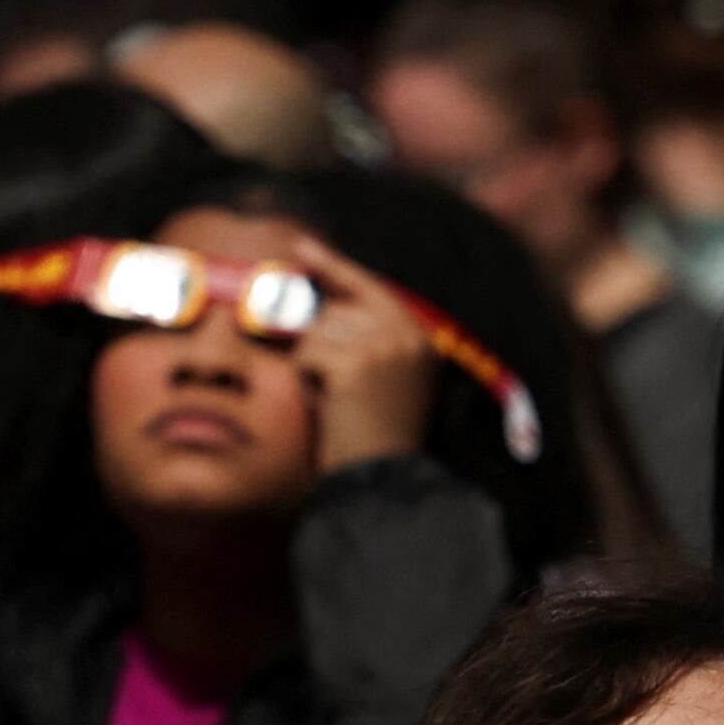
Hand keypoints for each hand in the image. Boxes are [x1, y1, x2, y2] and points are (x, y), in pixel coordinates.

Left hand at [289, 236, 444, 474]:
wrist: (385, 477)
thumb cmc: (377, 434)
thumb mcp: (384, 377)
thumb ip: (366, 337)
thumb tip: (317, 297)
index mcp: (422, 340)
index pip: (371, 288)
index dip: (334, 267)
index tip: (301, 248)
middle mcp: (408, 337)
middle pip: (337, 311)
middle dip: (319, 342)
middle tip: (333, 386)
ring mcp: (385, 347)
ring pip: (318, 331)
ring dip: (314, 364)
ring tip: (337, 399)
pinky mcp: (357, 364)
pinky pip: (308, 354)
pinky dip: (308, 380)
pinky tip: (330, 404)